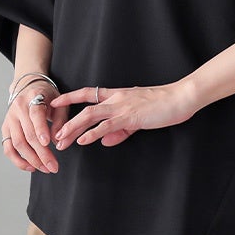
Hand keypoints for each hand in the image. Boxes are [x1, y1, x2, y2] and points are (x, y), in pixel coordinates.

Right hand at [1, 81, 67, 173]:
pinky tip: (30, 167)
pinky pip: (8, 148)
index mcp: (33, 97)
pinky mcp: (5, 128)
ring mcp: (9, 119)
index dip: (41, 129)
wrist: (28, 86)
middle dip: (41, 153)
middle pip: (28, 134)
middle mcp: (18, 108)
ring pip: (17, 143)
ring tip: (45, 168)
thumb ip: (61, 119)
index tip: (48, 143)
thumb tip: (57, 141)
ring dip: (31, 159)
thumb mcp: (60, 102)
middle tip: (53, 167)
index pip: (36, 114)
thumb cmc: (48, 96)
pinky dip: (18, 160)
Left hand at [49, 81, 197, 148]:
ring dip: (74, 128)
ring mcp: (122, 106)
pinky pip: (107, 125)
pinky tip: (83, 141)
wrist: (180, 98)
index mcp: (118, 95)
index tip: (54, 103)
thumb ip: (120, 130)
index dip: (70, 97)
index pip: (88, 93)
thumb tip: (104, 141)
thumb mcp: (138, 118)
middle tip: (55, 136)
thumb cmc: (163, 105)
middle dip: (67, 122)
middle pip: (84, 107)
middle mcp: (116, 98)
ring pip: (90, 115)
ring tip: (62, 140)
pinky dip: (92, 133)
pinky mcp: (130, 116)